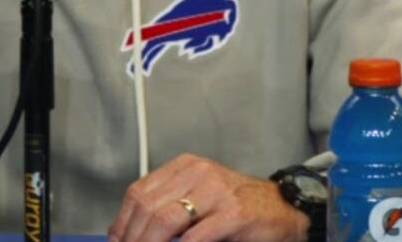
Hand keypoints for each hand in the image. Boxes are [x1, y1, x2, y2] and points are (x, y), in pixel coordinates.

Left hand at [108, 154, 308, 241]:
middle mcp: (198, 173)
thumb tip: (128, 231)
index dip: (122, 222)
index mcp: (185, 166)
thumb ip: (168, 207)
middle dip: (132, 237)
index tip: (116, 241)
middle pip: (148, 207)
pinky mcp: (234, 213)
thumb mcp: (199, 197)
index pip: (138, 192)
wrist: (284, 208)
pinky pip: (195, 237)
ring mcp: (216, 191)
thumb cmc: (239, 206)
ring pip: (165, 220)